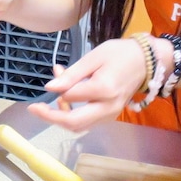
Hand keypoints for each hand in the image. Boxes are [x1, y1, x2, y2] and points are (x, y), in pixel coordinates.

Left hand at [26, 38, 147, 131]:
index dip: (55, 90)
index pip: (70, 98)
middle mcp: (107, 108)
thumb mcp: (93, 57)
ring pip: (78, 126)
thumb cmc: (119, 54)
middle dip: (50, 117)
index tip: (54, 72)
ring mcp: (110, 115)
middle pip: (73, 123)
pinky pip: (86, 122)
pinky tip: (69, 96)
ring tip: (56, 91)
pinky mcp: (109, 116)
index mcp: (104, 89)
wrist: (146, 62)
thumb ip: (72, 74)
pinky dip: (72, 113)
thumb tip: (50, 88)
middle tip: (34, 108)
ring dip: (61, 115)